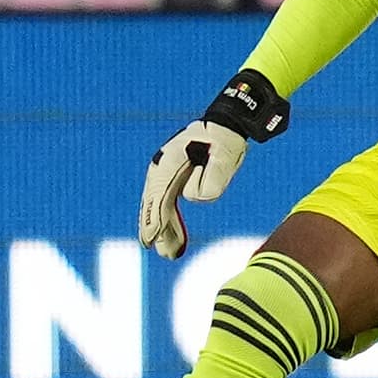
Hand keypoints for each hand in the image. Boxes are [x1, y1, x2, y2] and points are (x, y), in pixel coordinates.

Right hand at [137, 68, 289, 261]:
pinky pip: (168, 206)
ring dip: (165, 230)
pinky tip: (174, 240)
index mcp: (170, 160)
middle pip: (156, 204)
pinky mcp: (176, 181)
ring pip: (160, 207)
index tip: (152, 238)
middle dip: (157, 229)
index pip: (159, 195)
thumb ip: (215, 175)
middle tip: (162, 252)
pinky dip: (170, 223)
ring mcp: (167, 175)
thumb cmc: (225, 138)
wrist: (225, 124)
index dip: (156, 219)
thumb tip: (200, 198)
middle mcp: (163, 168)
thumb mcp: (225, 153)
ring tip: (169, 253)